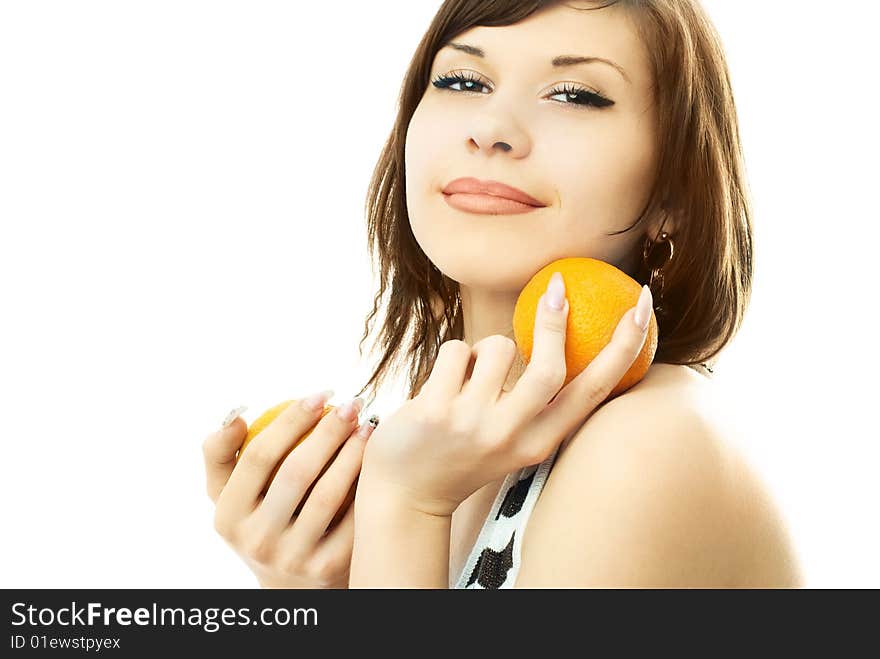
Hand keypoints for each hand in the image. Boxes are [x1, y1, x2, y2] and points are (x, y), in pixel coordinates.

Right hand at [202, 393, 374, 587]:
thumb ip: (221, 454)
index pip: (258, 456)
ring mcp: (292, 559)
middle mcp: (256, 541)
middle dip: (328, 430)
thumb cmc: (260, 518)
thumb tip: (237, 414)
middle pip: (295, 472)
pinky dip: (366, 484)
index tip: (318, 395)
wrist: (291, 583)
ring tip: (367, 426)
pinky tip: (377, 459)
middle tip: (351, 404)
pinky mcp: (327, 569)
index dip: (290, 419)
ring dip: (352, 453)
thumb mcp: (228, 495)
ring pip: (328, 494)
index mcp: (227, 516)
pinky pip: (353, 517)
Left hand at [360, 276, 652, 516]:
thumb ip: (537, 401)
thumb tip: (561, 327)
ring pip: (495, 347)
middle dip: (555, 323)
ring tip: (468, 376)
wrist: (408, 492)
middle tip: (555, 287)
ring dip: (484, 347)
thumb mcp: (513, 437)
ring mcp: (471, 425)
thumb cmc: (465, 450)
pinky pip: (456, 350)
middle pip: (549, 369)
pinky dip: (452, 356)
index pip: (595, 390)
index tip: (641, 304)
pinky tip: (441, 384)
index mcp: (540, 442)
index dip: (625, 345)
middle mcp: (511, 437)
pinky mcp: (434, 411)